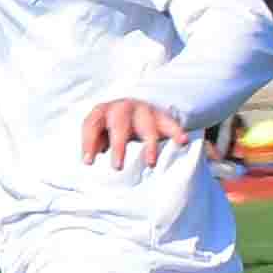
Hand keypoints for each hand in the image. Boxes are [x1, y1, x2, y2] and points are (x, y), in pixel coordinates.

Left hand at [76, 97, 190, 170]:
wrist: (132, 105)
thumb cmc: (110, 124)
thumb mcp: (99, 130)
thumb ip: (94, 142)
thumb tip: (89, 159)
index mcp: (103, 111)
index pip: (92, 125)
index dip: (89, 143)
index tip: (88, 162)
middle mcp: (123, 108)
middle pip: (120, 126)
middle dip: (118, 146)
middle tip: (117, 167)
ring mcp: (143, 110)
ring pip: (147, 127)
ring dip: (149, 146)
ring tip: (150, 163)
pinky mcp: (159, 116)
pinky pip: (170, 123)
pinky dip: (177, 131)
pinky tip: (183, 141)